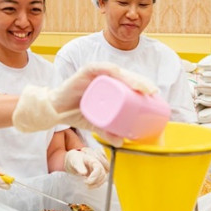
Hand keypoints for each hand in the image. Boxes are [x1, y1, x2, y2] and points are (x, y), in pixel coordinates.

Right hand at [11, 63, 158, 144]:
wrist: (55, 111)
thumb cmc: (76, 113)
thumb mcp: (96, 125)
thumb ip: (107, 132)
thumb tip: (122, 142)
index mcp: (109, 85)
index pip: (130, 83)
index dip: (144, 86)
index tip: (155, 96)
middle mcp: (103, 76)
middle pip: (127, 76)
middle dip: (142, 82)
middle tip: (153, 93)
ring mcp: (95, 73)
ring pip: (118, 72)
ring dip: (132, 77)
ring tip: (143, 88)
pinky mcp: (84, 72)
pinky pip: (100, 68)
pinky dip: (112, 71)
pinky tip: (122, 76)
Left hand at [64, 147, 108, 187]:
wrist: (77, 161)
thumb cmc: (77, 159)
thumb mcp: (76, 161)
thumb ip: (79, 166)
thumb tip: (84, 173)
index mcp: (93, 160)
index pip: (98, 168)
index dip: (94, 176)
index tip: (87, 181)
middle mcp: (99, 164)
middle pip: (103, 174)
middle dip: (95, 181)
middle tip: (85, 182)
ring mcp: (100, 169)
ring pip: (104, 178)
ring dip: (96, 184)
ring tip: (87, 186)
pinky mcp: (100, 174)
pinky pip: (101, 181)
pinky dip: (96, 185)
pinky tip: (89, 185)